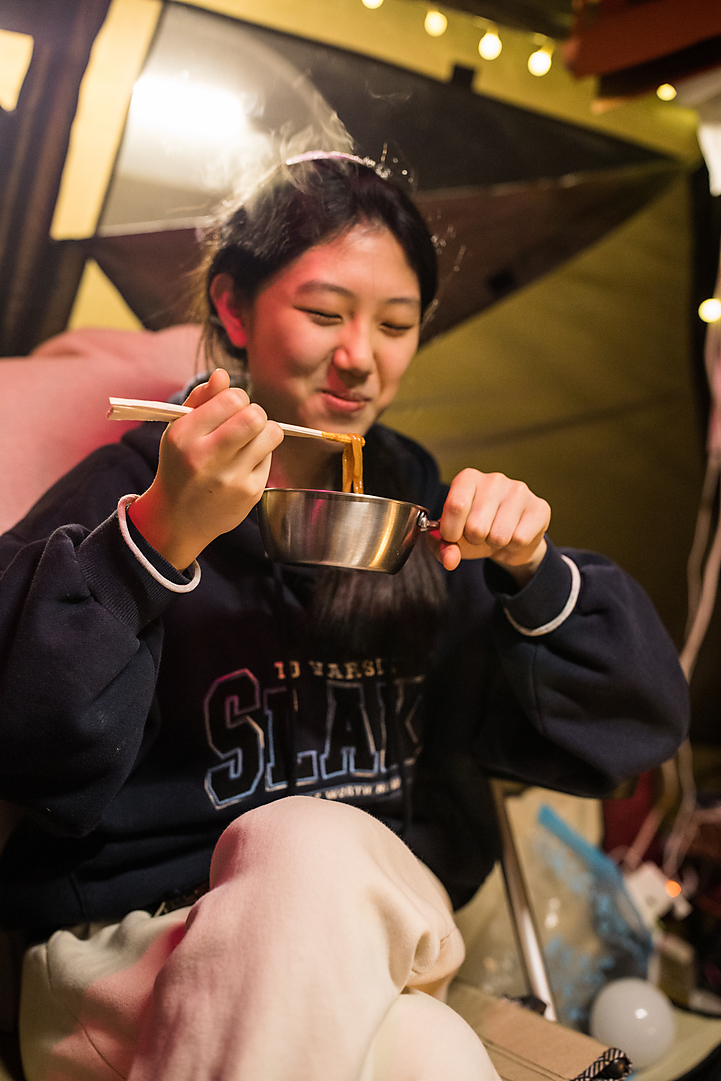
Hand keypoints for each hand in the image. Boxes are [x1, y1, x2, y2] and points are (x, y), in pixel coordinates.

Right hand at [129, 369, 283, 569]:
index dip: (238, 398)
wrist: (178, 518)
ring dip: (264, 431)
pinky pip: (269, 458)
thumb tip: (223, 375)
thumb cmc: (181, 465)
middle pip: (255, 416)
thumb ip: (200, 399)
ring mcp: (230, 478)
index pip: (231, 399)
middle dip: (255, 413)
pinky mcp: (249, 493)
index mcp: (185, 435)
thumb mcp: (179, 430)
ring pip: (270, 435)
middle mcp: (206, 457)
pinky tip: (244, 464)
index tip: (232, 407)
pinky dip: (261, 455)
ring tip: (249, 440)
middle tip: (246, 422)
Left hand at [432, 468, 549, 584]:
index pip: (456, 506)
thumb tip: (450, 560)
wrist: (510, 539)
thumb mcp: (452, 539)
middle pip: (476, 526)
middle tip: (480, 534)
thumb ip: (442, 548)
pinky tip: (513, 536)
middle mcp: (494, 479)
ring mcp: (519, 491)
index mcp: (468, 478)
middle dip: (474, 540)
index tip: (453, 536)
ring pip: (498, 535)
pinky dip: (513, 546)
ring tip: (496, 535)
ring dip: (494, 544)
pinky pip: (519, 539)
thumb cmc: (476, 532)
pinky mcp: (539, 507)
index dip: (451, 532)